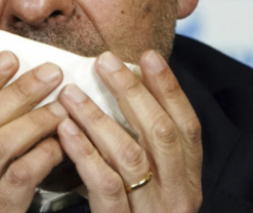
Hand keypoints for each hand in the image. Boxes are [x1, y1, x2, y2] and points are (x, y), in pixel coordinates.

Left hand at [57, 50, 202, 211]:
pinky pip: (105, 185)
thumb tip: (122, 92)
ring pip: (130, 155)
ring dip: (98, 118)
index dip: (169, 89)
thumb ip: (141, 149)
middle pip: (160, 133)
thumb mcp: (148, 188)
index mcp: (189, 183)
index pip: (187, 126)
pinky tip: (64, 130)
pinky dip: (84, 153)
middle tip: (104, 60)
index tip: (147, 55)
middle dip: (132, 92)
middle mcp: (179, 198)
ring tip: (70, 92)